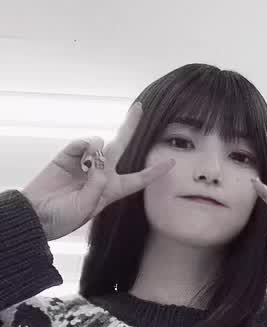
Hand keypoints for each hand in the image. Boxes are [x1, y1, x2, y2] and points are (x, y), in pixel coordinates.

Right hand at [22, 101, 174, 239]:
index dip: (154, 171)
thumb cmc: (61, 218)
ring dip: (98, 152)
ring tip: (86, 168)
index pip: (138, 179)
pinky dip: (84, 148)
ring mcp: (85, 163)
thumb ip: (96, 188)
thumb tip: (99, 164)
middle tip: (138, 107)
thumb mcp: (83, 210)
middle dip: (130, 127)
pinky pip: (83, 143)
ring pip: (101, 144)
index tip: (172, 162)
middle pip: (121, 146)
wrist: (35, 214)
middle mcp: (101, 174)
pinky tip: (79, 159)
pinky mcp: (68, 156)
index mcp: (111, 190)